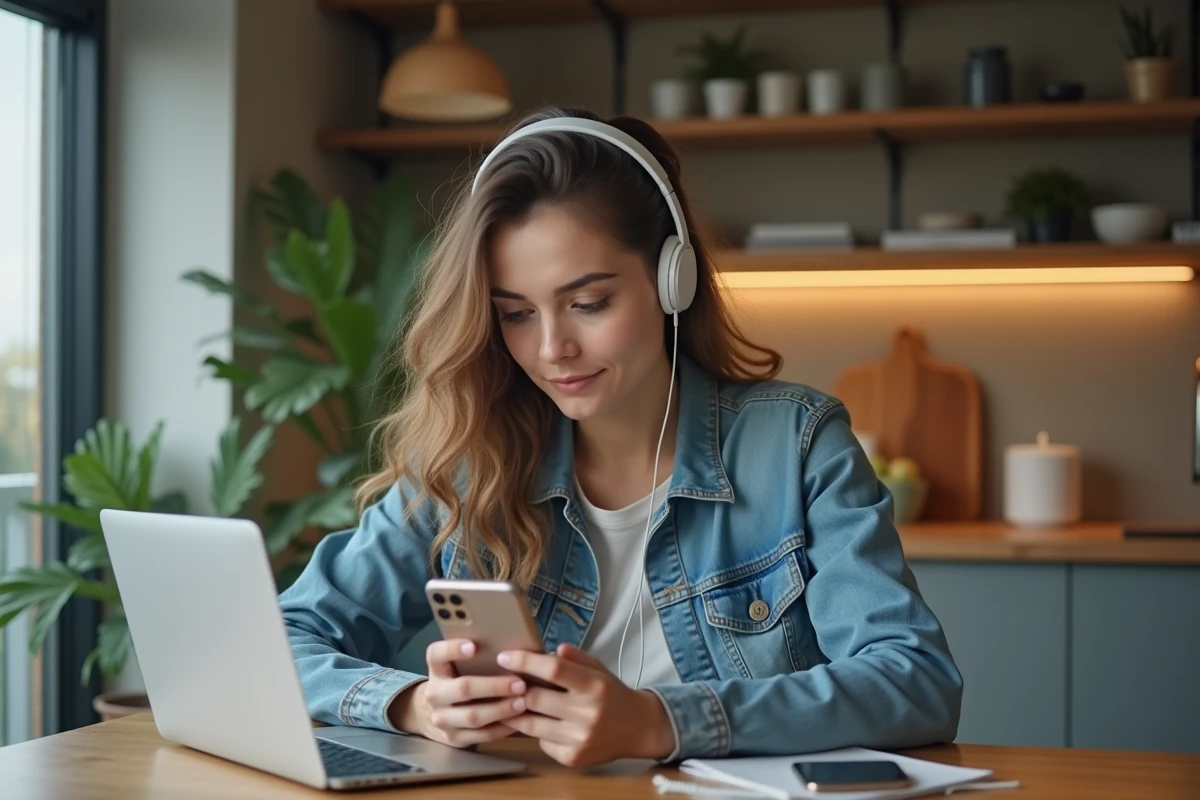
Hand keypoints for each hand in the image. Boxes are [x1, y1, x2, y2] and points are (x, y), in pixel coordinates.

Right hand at [388, 639, 526, 748]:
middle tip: (520, 683)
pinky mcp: (453, 738)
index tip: (474, 646)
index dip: (453, 649)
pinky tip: (518, 720)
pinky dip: (502, 728)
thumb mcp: (457, 665)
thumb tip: (513, 647)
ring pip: (473, 716)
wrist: (433, 713)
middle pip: (463, 688)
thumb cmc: (458, 679)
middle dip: (494, 686)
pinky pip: (481, 735)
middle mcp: (434, 693)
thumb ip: (476, 656)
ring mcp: (442, 719)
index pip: (437, 654)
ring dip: (501, 710)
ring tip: (522, 703)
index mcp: (436, 668)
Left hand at [497, 643, 674, 766]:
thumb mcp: (599, 670)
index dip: (525, 662)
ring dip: (518, 711)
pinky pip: (541, 742)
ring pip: (531, 723)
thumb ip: (575, 658)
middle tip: (507, 682)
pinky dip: (538, 732)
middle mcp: (587, 713)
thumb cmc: (613, 694)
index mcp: (594, 686)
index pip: (554, 670)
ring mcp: (579, 739)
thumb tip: (551, 650)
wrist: (639, 729)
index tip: (505, 657)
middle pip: (535, 698)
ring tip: (514, 701)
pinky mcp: (573, 758)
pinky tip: (544, 723)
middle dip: (515, 689)